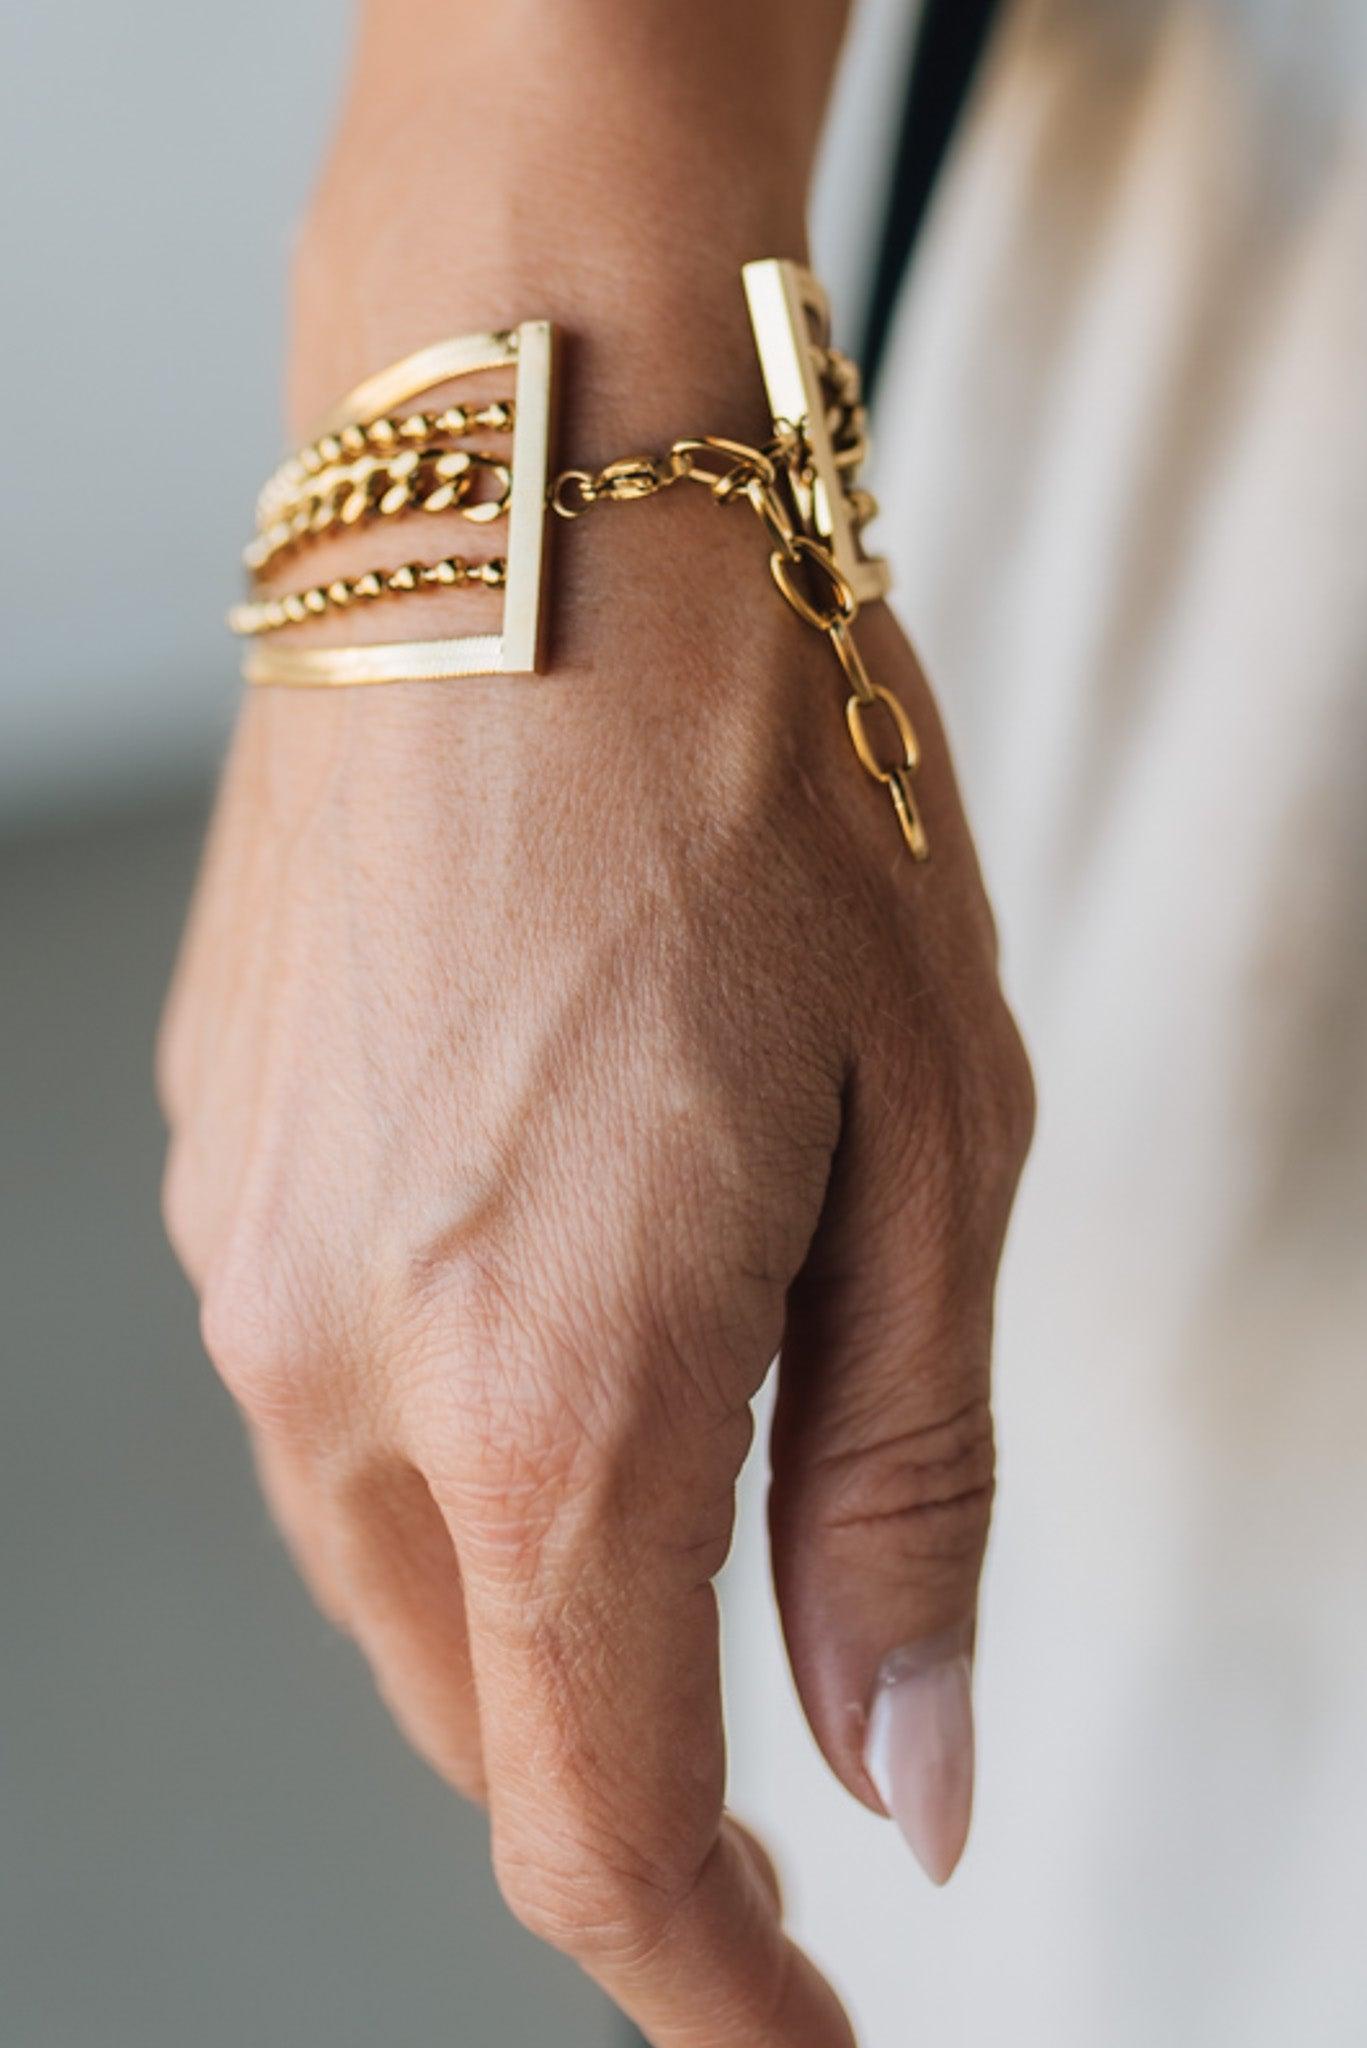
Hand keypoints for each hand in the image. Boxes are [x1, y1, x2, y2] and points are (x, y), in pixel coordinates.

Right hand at [161, 463, 1029, 2043]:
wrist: (529, 512)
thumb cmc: (767, 794)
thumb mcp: (935, 1149)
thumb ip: (902, 1492)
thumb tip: (909, 1772)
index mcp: (552, 1400)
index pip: (601, 1831)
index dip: (711, 1986)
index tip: (801, 2037)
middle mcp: (341, 1369)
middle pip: (485, 1713)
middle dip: (635, 1777)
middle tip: (782, 1748)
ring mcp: (247, 1262)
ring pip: (390, 1563)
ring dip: (538, 1592)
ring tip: (675, 1469)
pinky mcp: (216, 1161)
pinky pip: (328, 1393)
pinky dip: (450, 1428)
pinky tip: (541, 1295)